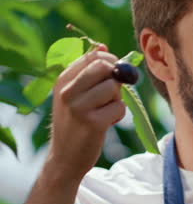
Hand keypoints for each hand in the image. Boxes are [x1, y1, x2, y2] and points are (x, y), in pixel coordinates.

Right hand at [48, 44, 125, 180]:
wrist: (65, 157)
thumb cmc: (75, 122)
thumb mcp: (75, 94)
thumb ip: (89, 71)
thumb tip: (103, 46)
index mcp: (63, 80)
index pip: (93, 56)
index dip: (111, 61)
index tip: (114, 74)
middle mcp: (68, 91)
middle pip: (104, 67)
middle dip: (116, 77)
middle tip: (114, 92)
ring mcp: (78, 107)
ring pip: (114, 87)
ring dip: (117, 99)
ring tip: (106, 111)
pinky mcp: (92, 123)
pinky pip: (119, 107)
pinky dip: (118, 114)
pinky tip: (107, 123)